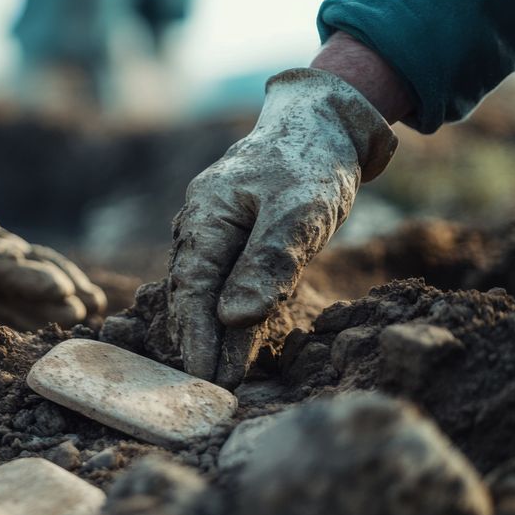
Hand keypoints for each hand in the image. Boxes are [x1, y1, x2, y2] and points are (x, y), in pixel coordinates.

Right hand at [168, 68, 396, 386]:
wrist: (323, 122)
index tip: (203, 377)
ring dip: (211, 333)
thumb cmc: (311, 161)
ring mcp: (214, 231)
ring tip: (218, 377)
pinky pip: (223, 282)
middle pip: (192, 294)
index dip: (196, 335)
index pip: (192, 287)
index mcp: (206, 215)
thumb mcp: (299, 212)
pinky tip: (231, 343)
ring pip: (206, 291)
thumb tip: (233, 318)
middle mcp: (200, 225)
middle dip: (199, 343)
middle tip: (207, 392)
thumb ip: (266, 263)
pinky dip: (226, 314)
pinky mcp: (234, 239)